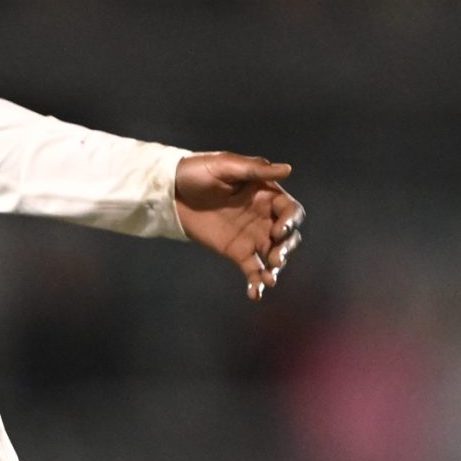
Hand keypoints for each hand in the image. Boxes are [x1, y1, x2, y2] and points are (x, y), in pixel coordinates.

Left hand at [173, 154, 302, 300]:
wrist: (170, 189)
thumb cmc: (198, 170)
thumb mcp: (225, 165)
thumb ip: (255, 169)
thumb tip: (288, 169)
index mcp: (267, 195)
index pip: (290, 210)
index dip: (290, 221)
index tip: (279, 230)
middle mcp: (265, 217)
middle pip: (288, 237)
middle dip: (287, 248)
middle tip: (276, 258)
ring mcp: (252, 236)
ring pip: (274, 255)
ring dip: (276, 268)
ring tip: (270, 279)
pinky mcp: (237, 252)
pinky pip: (253, 269)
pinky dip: (256, 283)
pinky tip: (256, 295)